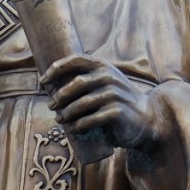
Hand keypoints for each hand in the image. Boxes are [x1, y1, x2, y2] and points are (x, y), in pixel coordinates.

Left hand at [41, 54, 160, 151]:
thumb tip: (51, 85)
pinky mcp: (117, 112)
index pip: (74, 60)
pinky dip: (79, 125)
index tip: (43, 81)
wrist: (146, 118)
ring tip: (59, 120)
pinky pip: (91, 119)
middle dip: (59, 96)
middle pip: (75, 84)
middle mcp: (109, 76)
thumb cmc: (117, 100)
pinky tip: (74, 129)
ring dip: (66, 113)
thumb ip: (85, 79)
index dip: (55, 68)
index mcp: (103, 65)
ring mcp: (114, 94)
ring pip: (81, 103)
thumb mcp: (104, 83)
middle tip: (51, 106)